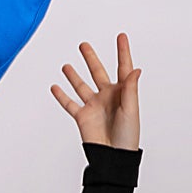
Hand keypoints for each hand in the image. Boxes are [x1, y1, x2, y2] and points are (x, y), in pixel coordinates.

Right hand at [52, 34, 141, 149]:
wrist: (113, 156)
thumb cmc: (127, 136)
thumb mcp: (131, 109)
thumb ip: (130, 89)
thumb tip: (136, 69)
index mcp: (122, 92)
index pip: (123, 67)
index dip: (123, 51)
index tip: (121, 36)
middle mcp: (107, 96)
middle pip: (97, 72)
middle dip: (91, 58)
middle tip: (84, 45)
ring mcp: (93, 106)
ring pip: (81, 86)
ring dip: (74, 75)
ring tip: (66, 65)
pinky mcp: (82, 117)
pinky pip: (70, 103)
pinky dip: (61, 96)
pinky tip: (55, 87)